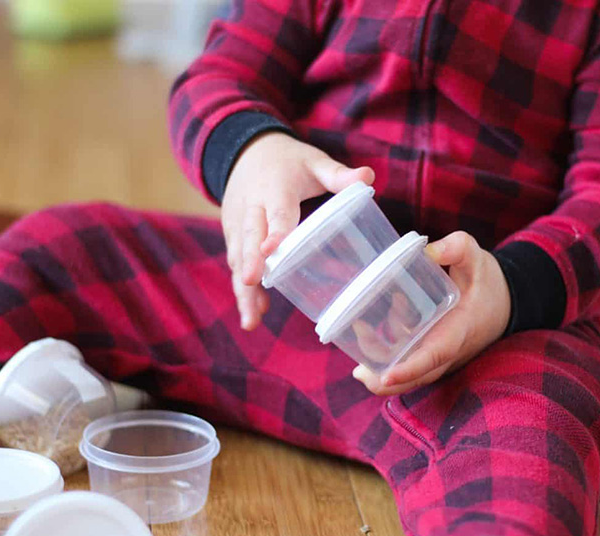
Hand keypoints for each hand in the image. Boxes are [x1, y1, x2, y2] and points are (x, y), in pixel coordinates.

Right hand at [222, 132, 373, 330]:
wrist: (245, 151)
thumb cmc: (289, 162)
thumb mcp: (315, 162)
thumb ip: (339, 174)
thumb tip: (368, 176)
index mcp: (276, 187)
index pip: (277, 211)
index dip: (275, 231)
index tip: (270, 252)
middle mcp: (251, 205)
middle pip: (249, 236)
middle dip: (249, 261)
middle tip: (250, 283)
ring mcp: (237, 220)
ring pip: (238, 256)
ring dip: (243, 288)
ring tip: (251, 319)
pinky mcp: (231, 233)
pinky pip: (235, 262)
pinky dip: (243, 288)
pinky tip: (254, 312)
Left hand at [352, 232, 511, 395]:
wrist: (505, 302)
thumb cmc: (487, 282)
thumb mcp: (476, 259)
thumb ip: (457, 248)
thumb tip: (429, 251)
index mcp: (459, 330)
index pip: (435, 356)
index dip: (410, 369)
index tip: (385, 376)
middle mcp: (448, 349)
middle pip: (416, 377)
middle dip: (385, 381)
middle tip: (357, 371)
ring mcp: (438, 353)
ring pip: (408, 372)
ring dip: (380, 362)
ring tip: (358, 331)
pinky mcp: (431, 350)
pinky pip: (407, 360)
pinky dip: (386, 353)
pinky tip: (367, 329)